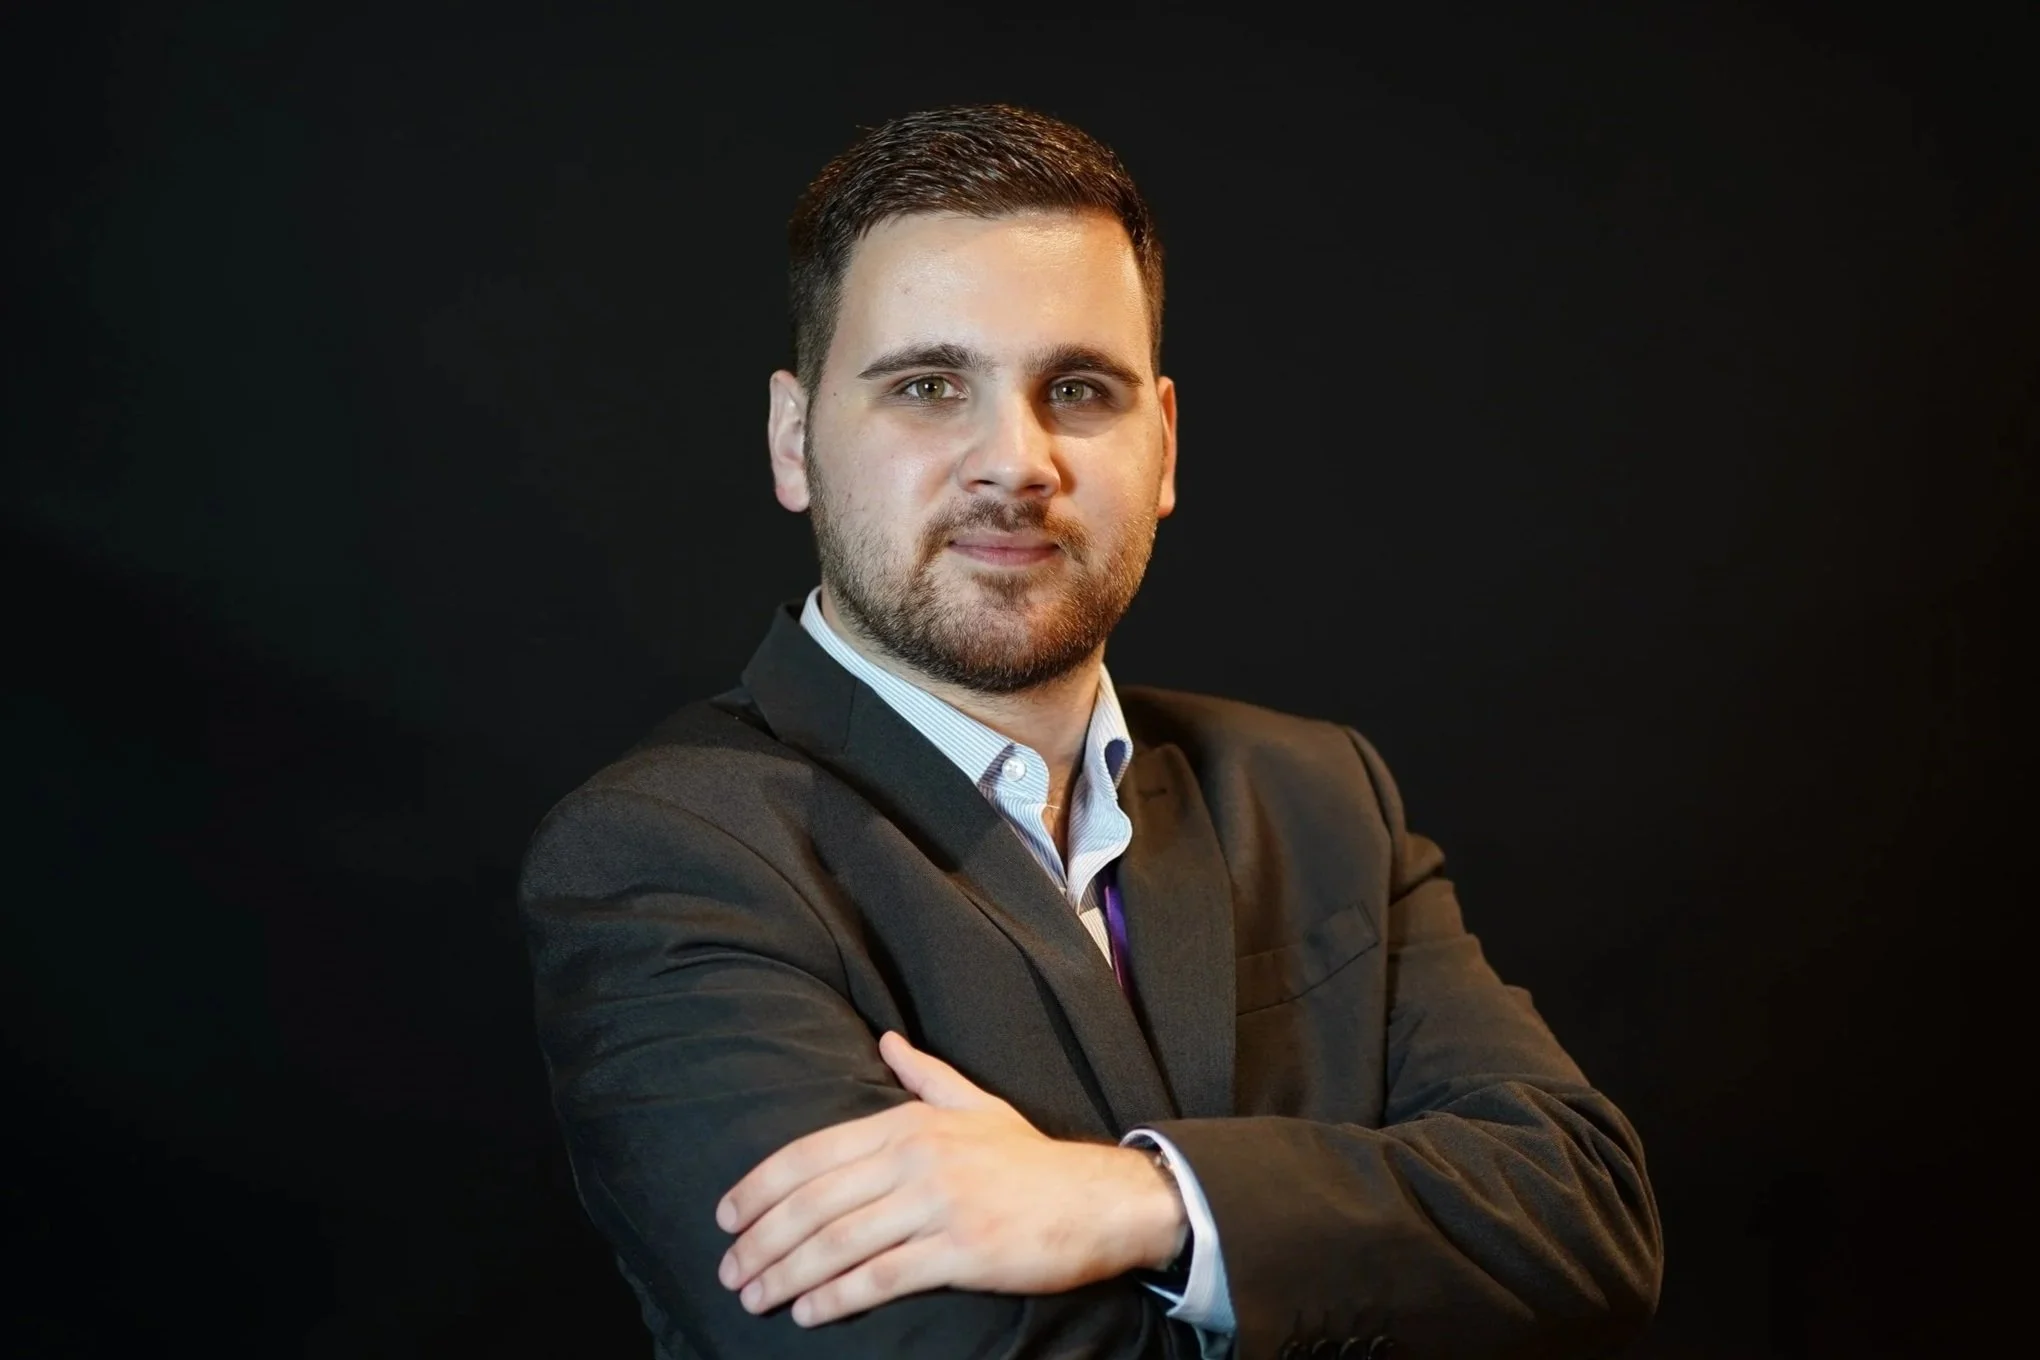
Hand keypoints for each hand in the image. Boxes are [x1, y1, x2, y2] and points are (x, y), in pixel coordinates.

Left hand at [715, 1031, 1186, 1326]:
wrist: (1099, 1199)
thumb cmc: (1031, 1159)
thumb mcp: (977, 1105)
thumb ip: (925, 1075)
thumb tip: (886, 1040)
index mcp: (910, 1123)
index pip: (813, 1154)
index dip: (760, 1188)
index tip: (726, 1218)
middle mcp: (917, 1158)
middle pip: (815, 1202)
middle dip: (762, 1240)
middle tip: (729, 1272)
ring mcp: (939, 1205)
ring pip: (839, 1242)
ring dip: (787, 1275)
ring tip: (755, 1297)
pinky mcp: (961, 1251)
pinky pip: (883, 1277)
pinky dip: (837, 1297)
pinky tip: (808, 1313)